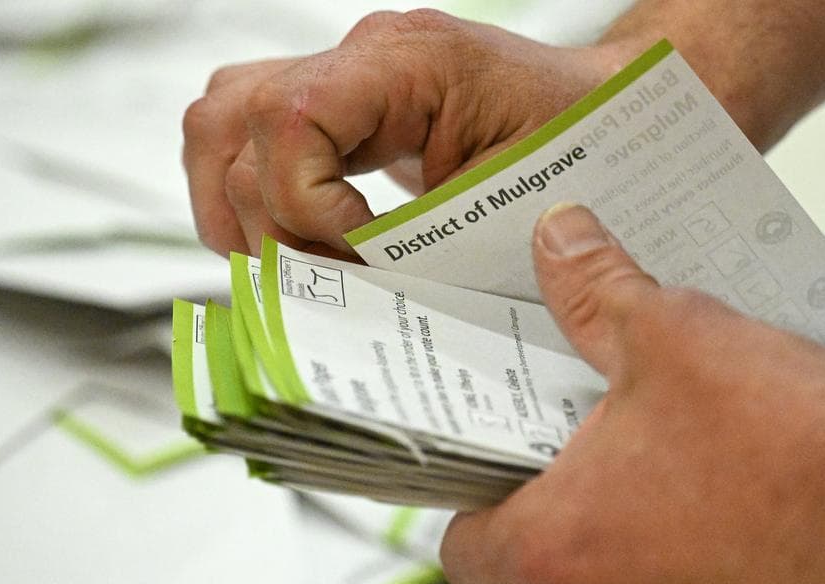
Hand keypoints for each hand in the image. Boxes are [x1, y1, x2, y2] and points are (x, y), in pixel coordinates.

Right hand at [182, 10, 633, 257]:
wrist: (602, 107)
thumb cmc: (576, 141)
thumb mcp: (511, 198)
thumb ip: (424, 240)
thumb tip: (344, 289)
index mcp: (409, 60)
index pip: (293, 119)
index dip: (305, 204)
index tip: (356, 254)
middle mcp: (362, 53)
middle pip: (237, 121)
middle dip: (266, 220)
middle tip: (319, 277)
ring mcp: (344, 72)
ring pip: (222, 117)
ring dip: (232, 202)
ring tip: (278, 267)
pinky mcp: (339, 102)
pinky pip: (246, 126)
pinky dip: (243, 188)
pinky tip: (281, 240)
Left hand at [440, 204, 824, 583]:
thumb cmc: (794, 447)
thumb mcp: (673, 335)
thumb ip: (597, 292)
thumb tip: (562, 246)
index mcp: (561, 546)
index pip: (467, 554)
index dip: (482, 517)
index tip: (510, 494)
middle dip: (594, 530)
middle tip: (646, 473)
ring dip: (659, 580)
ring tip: (715, 509)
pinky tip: (765, 559)